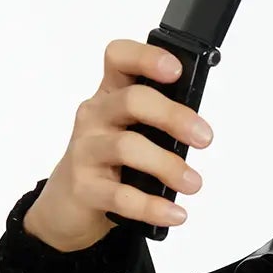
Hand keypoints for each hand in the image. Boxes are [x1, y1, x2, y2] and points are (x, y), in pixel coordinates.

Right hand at [23, 37, 212, 252]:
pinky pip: (121, 195)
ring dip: (168, 165)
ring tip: (193, 183)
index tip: (176, 70)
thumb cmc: (108, 164)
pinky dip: (152, 207)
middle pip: (132, 101)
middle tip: (204, 138)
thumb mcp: (129, 134)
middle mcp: (94, 117)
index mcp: (108, 96)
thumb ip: (157, 124)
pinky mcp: (84, 188)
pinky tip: (175, 214)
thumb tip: (199, 129)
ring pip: (127, 147)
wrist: (68, 206)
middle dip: (173, 116)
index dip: (146, 57)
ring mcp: (85, 151)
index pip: (118, 59)